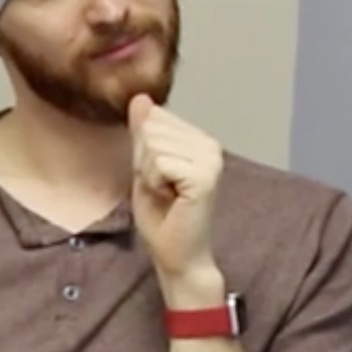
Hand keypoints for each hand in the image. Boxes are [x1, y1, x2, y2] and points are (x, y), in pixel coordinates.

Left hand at [128, 95, 224, 293]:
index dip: (144, 151)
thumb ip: (144, 133)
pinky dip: (154, 182)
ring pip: (154, 145)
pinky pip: (159, 162)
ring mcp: (211, 160)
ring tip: (167, 194)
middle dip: (145, 161)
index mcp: (201, 140)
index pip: (155, 119)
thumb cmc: (162, 216)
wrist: (176, 254)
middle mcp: (211, 145)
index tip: (160, 178)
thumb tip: (140, 97)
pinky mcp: (205, 176)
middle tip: (162, 188)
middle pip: (153, 129)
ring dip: (149, 174)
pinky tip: (171, 198)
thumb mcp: (145, 167)